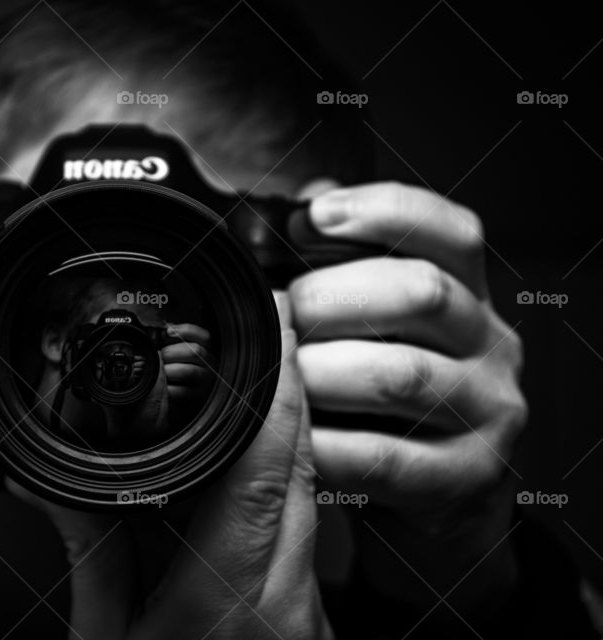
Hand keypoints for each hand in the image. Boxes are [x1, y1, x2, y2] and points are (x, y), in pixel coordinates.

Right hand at [8, 299, 331, 638]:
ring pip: (308, 489)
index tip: (272, 324)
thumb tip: (57, 486)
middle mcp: (287, 593)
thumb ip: (88, 555)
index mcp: (230, 595)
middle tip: (263, 330)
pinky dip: (281, 475)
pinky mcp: (308, 611)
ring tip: (253, 376)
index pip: (265, 464)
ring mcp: (307, 603)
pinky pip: (303, 522)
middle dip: (287, 386)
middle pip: (300, 463)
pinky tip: (252, 457)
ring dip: (287, 426)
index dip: (275, 383)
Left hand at [161, 322, 215, 402]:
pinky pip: (182, 392)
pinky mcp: (198, 400)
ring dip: (169, 370)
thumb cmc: (181, 379)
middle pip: (196, 351)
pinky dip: (169, 389)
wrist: (187, 406)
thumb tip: (162, 330)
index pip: (204, 336)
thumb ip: (175, 343)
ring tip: (161, 372)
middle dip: (172, 352)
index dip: (185, 331)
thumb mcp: (182, 359)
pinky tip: (163, 387)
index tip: (167, 332)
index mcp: (207, 354)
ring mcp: (206, 384)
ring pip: (189, 371)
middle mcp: (210, 367)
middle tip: (160, 356)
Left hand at [289, 181, 525, 606]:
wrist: (436, 495)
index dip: (382, 212)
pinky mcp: (467, 475)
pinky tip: (295, 439)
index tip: (312, 217)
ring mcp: (487, 410)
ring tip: (281, 379)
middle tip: (281, 315)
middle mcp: (490, 343)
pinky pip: (384, 455)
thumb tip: (302, 207)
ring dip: (322, 372)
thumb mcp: (378, 325)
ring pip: (399, 374)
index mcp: (467, 294)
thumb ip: (347, 263)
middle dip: (330, 298)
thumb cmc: (387, 397)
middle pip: (421, 292)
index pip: (451, 231)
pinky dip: (326, 445)